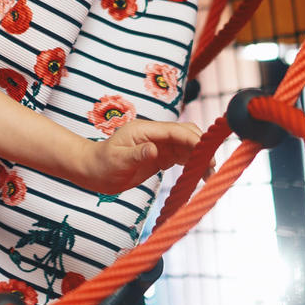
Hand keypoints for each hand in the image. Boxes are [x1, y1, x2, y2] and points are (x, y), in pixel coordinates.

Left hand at [81, 119, 202, 194]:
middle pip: (185, 134)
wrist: (93, 171)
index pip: (175, 131)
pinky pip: (180, 156)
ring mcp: (158, 145)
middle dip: (200, 146)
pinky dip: (192, 163)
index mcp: (145, 130)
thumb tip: (154, 150)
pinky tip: (199, 174)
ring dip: (199, 157)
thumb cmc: (102, 164)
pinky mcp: (159, 157)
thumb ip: (137, 154)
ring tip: (209, 174)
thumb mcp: (117, 160)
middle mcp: (154, 135)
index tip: (206, 152)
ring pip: (186, 146)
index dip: (192, 139)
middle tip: (211, 165)